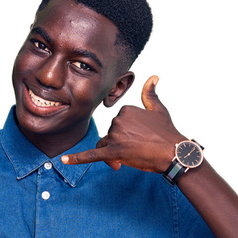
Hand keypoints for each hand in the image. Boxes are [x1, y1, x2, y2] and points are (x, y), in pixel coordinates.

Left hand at [61, 76, 184, 171]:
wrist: (174, 152)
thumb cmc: (167, 132)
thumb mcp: (158, 109)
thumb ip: (150, 93)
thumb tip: (153, 76)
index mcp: (125, 110)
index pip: (117, 124)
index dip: (126, 134)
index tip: (139, 139)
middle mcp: (118, 120)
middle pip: (109, 135)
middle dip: (120, 145)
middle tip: (138, 151)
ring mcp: (115, 136)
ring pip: (105, 146)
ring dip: (114, 153)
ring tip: (132, 157)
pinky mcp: (114, 152)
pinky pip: (91, 155)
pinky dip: (77, 159)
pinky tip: (63, 160)